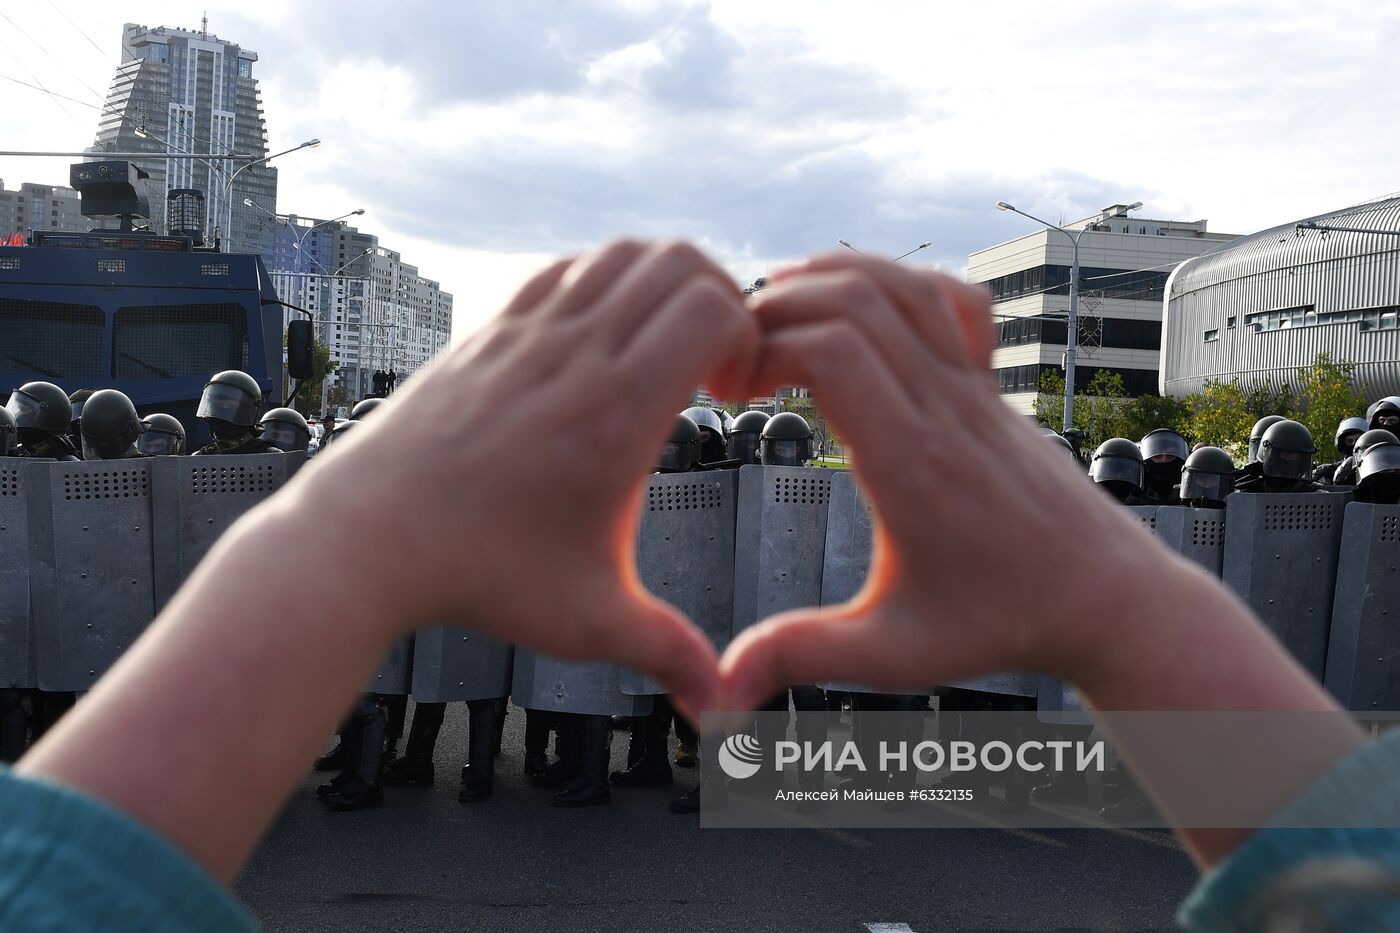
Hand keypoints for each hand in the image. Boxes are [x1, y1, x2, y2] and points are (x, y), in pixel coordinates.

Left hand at [311, 240, 759, 714]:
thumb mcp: (588, 622)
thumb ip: (667, 653)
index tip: (736, 391)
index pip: (711, 308)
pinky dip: (603, 281)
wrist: (366, 542)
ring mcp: (527, 334)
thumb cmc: (476, 578)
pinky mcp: (489, 333)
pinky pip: (565, 270)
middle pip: (678, 261)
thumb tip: (719, 709)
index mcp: (617, 413)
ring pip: (619, 254)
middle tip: (714, 362)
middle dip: (721, 298)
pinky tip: (600, 340)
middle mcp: (576, 355)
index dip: (749, 334)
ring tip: (662, 344)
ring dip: (663, 281)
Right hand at [720, 253, 1170, 710]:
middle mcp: (944, 408)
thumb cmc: (998, 624)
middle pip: (855, 297)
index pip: (833, 350)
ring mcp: (975, 388)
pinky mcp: (991, 385)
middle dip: (776, 307)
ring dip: (828, 279)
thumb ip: (802, 659)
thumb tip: (719, 696)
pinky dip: (896, 284)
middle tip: (736, 357)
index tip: (730, 393)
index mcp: (911, 462)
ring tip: (774, 316)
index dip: (763, 349)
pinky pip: (950, 300)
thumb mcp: (891, 654)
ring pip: (901, 284)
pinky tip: (859, 315)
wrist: (1104, 599)